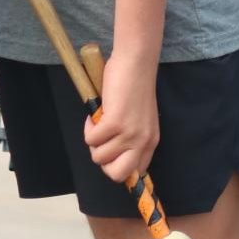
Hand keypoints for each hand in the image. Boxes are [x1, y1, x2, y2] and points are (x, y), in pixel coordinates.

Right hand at [84, 53, 158, 183]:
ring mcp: (129, 134)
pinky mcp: (115, 123)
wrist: (135, 63)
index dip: (117, 166)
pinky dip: (88, 126)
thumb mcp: (139, 120)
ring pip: (99, 156)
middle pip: (117, 175)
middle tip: (101, 141)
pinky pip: (91, 139)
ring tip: (99, 121)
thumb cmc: (134, 87)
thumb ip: (132, 138)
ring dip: (93, 140)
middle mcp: (142, 141)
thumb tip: (111, 156)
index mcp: (150, 142)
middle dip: (104, 161)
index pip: (135, 173)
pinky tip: (96, 113)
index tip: (110, 153)